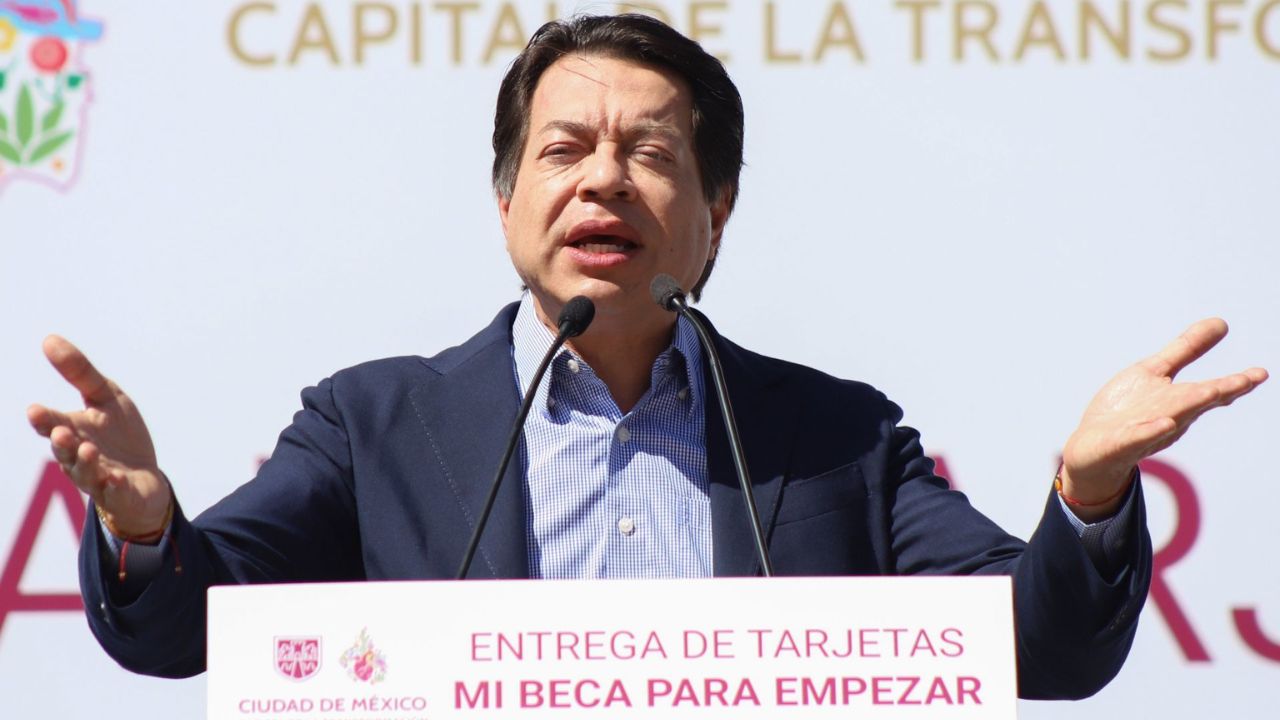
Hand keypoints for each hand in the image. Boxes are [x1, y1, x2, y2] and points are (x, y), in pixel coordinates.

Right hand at [26, 336, 171, 537]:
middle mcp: (79, 456)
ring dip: (85, 462)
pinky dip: (115, 486)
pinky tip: (117, 479)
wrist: (143, 478)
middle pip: (65, 451)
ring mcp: (99, 477)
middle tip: (60, 432)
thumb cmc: (120, 435)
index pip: (53, 423)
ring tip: (88, 449)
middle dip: (61, 443)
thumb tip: (48, 339)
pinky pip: (115, 492)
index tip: (35, 410)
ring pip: (86, 473)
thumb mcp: (106, 397)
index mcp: (74, 431)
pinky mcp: (120, 494)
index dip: (44, 419)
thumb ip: (80, 373)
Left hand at [1060, 318, 1267, 520]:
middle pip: (1196, 402)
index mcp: (1179, 399)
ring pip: (1172, 418)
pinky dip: (1150, 430)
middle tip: (1249, 380)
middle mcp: (1168, 415)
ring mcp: (1144, 430)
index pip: (1210, 390)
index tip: (1260, 373)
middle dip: (1221, 391)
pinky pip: (1136, 437)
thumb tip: (1221, 322)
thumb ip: (1186, 349)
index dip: (1235, 382)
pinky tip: (1166, 423)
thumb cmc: (1127, 409)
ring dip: (1190, 405)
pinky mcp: (1120, 442)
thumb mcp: (1154, 371)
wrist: (1091, 448)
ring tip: (1211, 393)